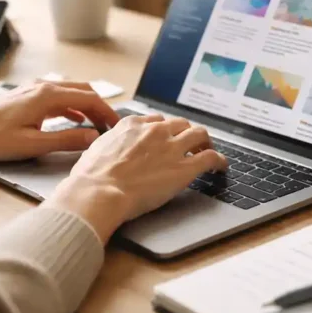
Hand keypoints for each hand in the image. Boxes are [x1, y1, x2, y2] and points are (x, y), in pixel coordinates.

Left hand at [0, 82, 119, 161]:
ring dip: (87, 105)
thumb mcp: (34, 144)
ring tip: (96, 124)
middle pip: (83, 91)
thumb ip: (67, 140)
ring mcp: (34, 89)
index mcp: (48, 96)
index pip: (90, 98)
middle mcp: (43, 87)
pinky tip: (74, 118)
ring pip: (72, 91)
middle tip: (111, 126)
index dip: (107, 112)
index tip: (116, 126)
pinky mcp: (27, 96)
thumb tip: (93, 137)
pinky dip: (73, 105)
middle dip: (100, 107)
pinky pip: (59, 96)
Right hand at [44, 115, 227, 242]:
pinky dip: (219, 160)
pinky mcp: (185, 168)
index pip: (156, 120)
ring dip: (206, 142)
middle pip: (180, 124)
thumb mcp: (95, 150)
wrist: (99, 192)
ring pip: (200, 134)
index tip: (166, 137)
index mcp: (132, 125)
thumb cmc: (90, 177)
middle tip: (189, 144)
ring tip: (208, 150)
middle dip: (186, 133)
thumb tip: (108, 150)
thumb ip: (109, 145)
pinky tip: (221, 167)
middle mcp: (155, 131)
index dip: (164, 130)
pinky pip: (211, 157)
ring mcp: (172, 147)